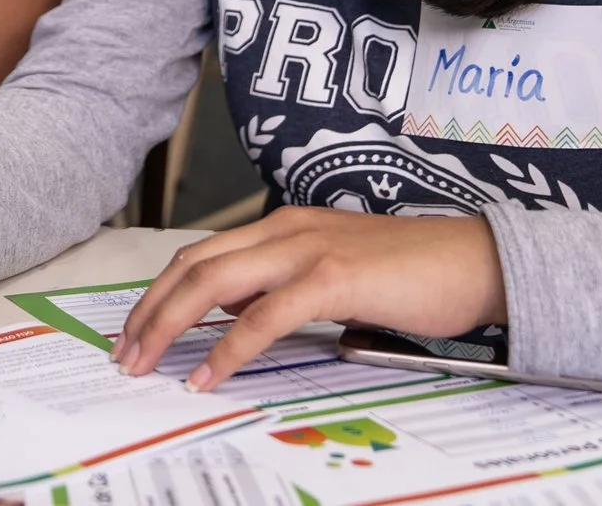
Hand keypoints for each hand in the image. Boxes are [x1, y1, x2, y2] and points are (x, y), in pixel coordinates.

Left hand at [113, 207, 508, 391]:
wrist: (478, 261)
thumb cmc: (415, 274)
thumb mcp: (337, 274)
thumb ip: (291, 288)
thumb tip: (244, 324)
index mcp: (285, 225)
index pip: (201, 256)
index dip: (160, 293)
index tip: (136, 331)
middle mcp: (286, 228)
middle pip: (192, 266)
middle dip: (148, 311)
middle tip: (123, 353)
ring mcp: (308, 249)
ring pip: (213, 283)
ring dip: (170, 326)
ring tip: (145, 364)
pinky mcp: (333, 278)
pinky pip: (263, 317)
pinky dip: (227, 349)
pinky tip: (207, 376)